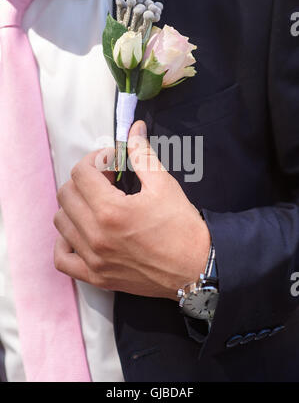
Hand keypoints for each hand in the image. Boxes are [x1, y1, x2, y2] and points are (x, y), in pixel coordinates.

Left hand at [54, 121, 210, 300]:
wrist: (197, 267)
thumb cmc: (182, 227)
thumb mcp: (164, 184)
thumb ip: (141, 153)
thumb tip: (133, 128)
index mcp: (110, 210)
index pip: (81, 172)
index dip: (96, 159)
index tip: (113, 161)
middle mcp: (95, 236)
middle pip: (66, 194)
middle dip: (85, 179)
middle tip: (108, 180)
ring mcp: (93, 259)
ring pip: (61, 222)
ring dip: (75, 206)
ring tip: (97, 204)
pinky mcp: (96, 276)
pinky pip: (62, 259)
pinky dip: (65, 242)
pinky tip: (82, 232)